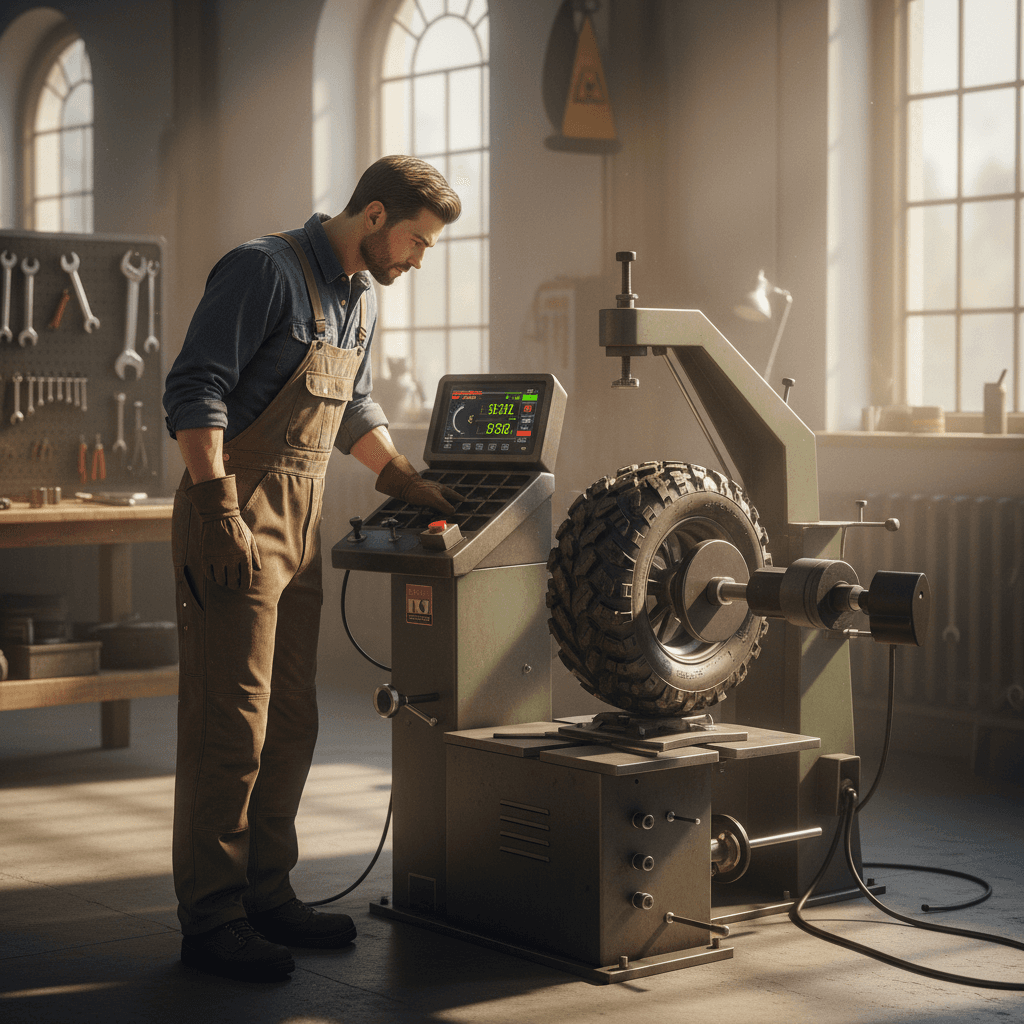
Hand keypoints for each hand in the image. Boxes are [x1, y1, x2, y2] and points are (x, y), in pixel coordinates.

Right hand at [186, 475, 260, 589]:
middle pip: (232, 582)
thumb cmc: (238, 528)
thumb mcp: (250, 540)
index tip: (243, 586)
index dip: (244, 585)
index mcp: (244, 556)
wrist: (220, 516)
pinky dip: (212, 577)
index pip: (245, 579)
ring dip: (223, 582)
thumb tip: (258, 570)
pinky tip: (215, 574)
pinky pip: (209, 574)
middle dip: (233, 585)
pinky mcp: (206, 556)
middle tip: (233, 584)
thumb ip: (255, 555)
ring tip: (224, 579)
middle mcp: (231, 559)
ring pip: (220, 580)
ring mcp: (217, 558)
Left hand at [375, 455, 462, 515]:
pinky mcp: (422, 500)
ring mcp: (429, 495)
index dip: (460, 499)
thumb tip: (453, 512)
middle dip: (449, 510)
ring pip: (438, 506)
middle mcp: (437, 492)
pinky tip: (429, 518)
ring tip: (439, 521)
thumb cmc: (419, 490)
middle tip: (451, 517)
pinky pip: (429, 508)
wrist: (403, 487)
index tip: (465, 501)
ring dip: (439, 514)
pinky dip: (431, 514)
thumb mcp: (435, 499)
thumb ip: (445, 506)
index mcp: (442, 490)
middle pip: (447, 502)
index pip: (455, 495)